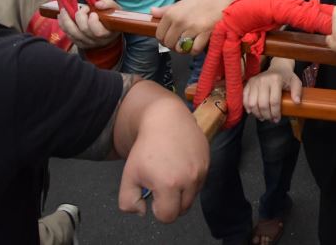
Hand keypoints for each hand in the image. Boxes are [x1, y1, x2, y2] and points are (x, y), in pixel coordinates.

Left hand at [58, 0, 120, 48]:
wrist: (111, 30)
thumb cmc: (113, 18)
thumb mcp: (116, 10)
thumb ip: (108, 4)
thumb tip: (97, 4)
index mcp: (108, 34)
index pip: (97, 32)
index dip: (92, 21)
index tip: (92, 12)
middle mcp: (97, 41)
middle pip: (83, 31)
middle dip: (80, 17)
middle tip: (82, 8)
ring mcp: (87, 43)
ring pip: (73, 33)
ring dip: (66, 20)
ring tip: (64, 10)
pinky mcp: (79, 43)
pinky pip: (68, 35)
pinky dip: (63, 25)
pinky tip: (61, 17)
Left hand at [118, 95, 208, 221]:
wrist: (166, 119)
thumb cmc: (147, 146)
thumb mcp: (128, 175)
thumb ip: (128, 201)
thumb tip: (143, 211)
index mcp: (169, 185)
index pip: (168, 216)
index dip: (158, 209)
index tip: (153, 195)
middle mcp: (189, 179)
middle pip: (183, 209)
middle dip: (171, 202)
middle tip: (161, 184)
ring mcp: (201, 170)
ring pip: (193, 195)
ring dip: (182, 191)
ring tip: (171, 172)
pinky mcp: (208, 161)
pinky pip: (200, 181)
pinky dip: (191, 179)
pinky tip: (180, 164)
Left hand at [151, 0, 239, 53]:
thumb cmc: (205, 0)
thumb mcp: (184, 2)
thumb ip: (167, 9)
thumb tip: (152, 11)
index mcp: (172, 13)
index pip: (159, 35)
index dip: (165, 39)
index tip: (173, 38)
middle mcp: (180, 20)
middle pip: (169, 44)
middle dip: (175, 46)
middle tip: (182, 42)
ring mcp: (192, 28)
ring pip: (180, 49)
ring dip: (185, 49)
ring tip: (190, 43)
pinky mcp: (205, 33)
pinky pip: (194, 50)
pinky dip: (196, 50)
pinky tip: (199, 44)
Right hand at [243, 64, 301, 121]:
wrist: (278, 67)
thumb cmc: (287, 77)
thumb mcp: (296, 82)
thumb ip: (297, 91)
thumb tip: (297, 102)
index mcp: (276, 80)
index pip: (274, 101)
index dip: (275, 113)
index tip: (277, 119)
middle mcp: (263, 80)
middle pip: (262, 104)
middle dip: (266, 115)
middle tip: (270, 119)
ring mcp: (255, 81)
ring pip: (252, 103)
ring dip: (257, 113)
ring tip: (263, 117)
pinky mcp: (249, 83)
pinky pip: (245, 98)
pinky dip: (247, 107)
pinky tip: (252, 112)